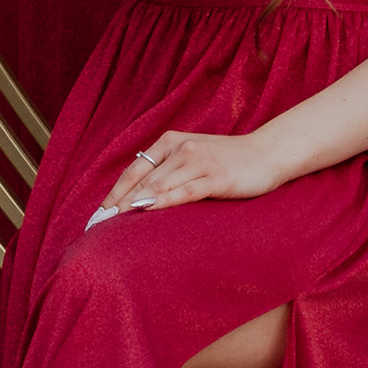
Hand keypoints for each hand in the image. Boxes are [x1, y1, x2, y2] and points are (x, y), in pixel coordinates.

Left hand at [90, 129, 284, 225]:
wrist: (268, 153)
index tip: (99, 215)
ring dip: (134, 205)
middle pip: (143, 180)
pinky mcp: (216, 177)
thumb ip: (169, 169)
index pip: (135, 170)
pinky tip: (147, 211)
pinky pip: (184, 191)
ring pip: (159, 185)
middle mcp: (182, 148)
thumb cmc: (229, 159)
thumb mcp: (194, 156)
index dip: (114, 193)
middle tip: (99, 226)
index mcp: (172, 141)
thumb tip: (139, 195)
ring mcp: (199, 162)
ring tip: (114, 225)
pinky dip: (163, 201)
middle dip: (119, 204)